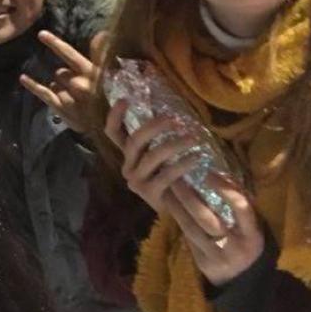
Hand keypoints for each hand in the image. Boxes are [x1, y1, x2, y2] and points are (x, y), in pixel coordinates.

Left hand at [19, 31, 106, 133]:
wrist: (111, 127)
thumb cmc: (113, 98)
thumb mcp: (112, 75)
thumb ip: (103, 54)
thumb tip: (101, 34)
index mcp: (92, 73)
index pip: (70, 54)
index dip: (54, 43)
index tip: (41, 34)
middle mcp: (78, 84)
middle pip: (60, 72)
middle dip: (66, 76)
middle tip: (79, 88)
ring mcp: (68, 97)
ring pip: (54, 83)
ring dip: (60, 87)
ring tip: (74, 97)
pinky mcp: (61, 109)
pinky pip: (43, 93)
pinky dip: (33, 85)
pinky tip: (23, 78)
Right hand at [104, 99, 199, 214]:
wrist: (180, 212)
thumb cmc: (174, 177)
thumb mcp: (165, 156)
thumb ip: (163, 138)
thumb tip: (174, 109)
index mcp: (129, 155)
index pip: (113, 133)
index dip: (115, 116)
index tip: (124, 99)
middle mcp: (128, 167)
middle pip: (134, 141)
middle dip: (154, 126)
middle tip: (176, 120)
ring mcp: (137, 181)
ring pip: (152, 157)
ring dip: (175, 144)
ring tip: (195, 138)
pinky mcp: (149, 194)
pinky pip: (166, 175)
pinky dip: (183, 164)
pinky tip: (197, 158)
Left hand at [167, 177, 264, 286]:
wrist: (244, 279)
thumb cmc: (248, 242)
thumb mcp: (252, 225)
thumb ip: (240, 202)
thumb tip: (221, 174)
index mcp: (252, 233)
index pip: (241, 208)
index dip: (225, 189)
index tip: (208, 174)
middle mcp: (235, 245)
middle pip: (207, 219)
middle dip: (189, 197)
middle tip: (176, 179)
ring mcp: (217, 256)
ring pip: (191, 229)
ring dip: (176, 208)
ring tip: (167, 190)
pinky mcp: (203, 263)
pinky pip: (188, 238)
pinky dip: (178, 221)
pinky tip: (169, 207)